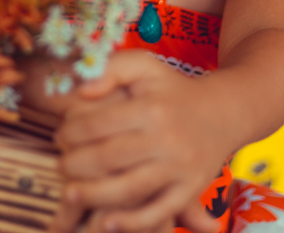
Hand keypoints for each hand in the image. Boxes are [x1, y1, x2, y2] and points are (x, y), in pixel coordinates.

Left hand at [49, 50, 229, 232]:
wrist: (224, 112)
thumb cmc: (173, 90)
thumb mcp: (145, 66)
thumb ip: (112, 69)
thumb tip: (81, 91)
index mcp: (151, 108)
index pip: (97, 124)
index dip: (70, 132)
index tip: (60, 135)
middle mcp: (166, 139)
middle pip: (108, 158)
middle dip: (74, 164)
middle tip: (61, 165)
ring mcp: (179, 168)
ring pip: (128, 190)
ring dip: (92, 196)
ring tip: (70, 194)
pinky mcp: (190, 191)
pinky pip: (158, 212)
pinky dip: (131, 223)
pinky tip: (107, 222)